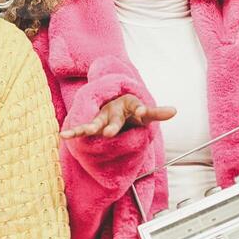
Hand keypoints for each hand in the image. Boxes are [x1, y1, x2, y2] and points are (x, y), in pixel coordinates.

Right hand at [60, 94, 174, 138]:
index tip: (144, 112)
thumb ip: (156, 113)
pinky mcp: (92, 126)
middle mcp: (113, 111)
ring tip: (76, 134)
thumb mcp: (144, 112)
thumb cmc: (130, 110)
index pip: (137, 108)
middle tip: (109, 133)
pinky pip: (82, 130)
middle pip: (113, 120)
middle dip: (111, 126)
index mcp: (128, 106)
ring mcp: (101, 118)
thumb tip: (175, 110)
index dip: (141, 110)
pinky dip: (74, 133)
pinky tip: (63, 136)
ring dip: (86, 129)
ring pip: (93, 124)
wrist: (112, 102)